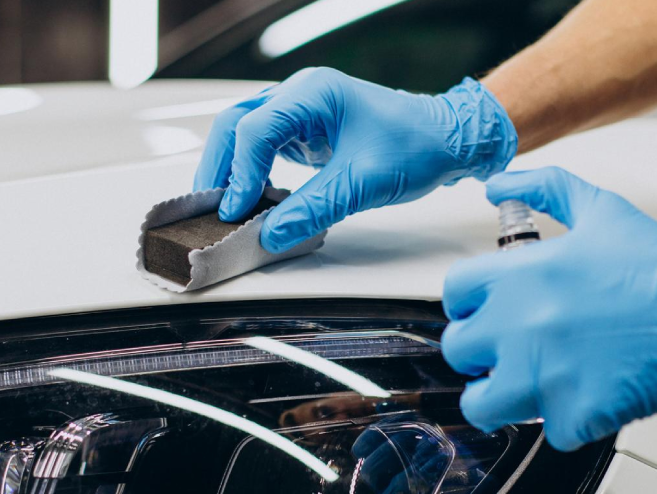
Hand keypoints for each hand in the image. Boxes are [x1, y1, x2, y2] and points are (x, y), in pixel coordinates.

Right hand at [194, 67, 516, 251]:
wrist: (448, 139)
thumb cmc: (416, 146)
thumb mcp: (363, 183)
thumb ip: (313, 209)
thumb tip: (270, 236)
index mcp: (312, 93)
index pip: (255, 129)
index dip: (240, 173)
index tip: (235, 211)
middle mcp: (299, 95)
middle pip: (236, 124)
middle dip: (219, 168)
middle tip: (209, 209)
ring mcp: (299, 112)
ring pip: (243, 134)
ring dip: (229, 170)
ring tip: (223, 208)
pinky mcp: (303, 132)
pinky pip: (262, 148)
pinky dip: (249, 173)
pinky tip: (250, 200)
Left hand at [441, 167, 656, 450]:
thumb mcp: (599, 208)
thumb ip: (542, 189)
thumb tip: (498, 184)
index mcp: (518, 276)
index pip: (453, 295)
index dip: (471, 305)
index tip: (490, 311)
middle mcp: (519, 325)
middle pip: (458, 352)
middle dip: (481, 353)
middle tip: (513, 350)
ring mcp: (543, 374)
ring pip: (481, 404)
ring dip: (502, 397)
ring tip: (531, 386)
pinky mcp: (574, 413)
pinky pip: (548, 430)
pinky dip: (568, 420)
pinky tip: (590, 396)